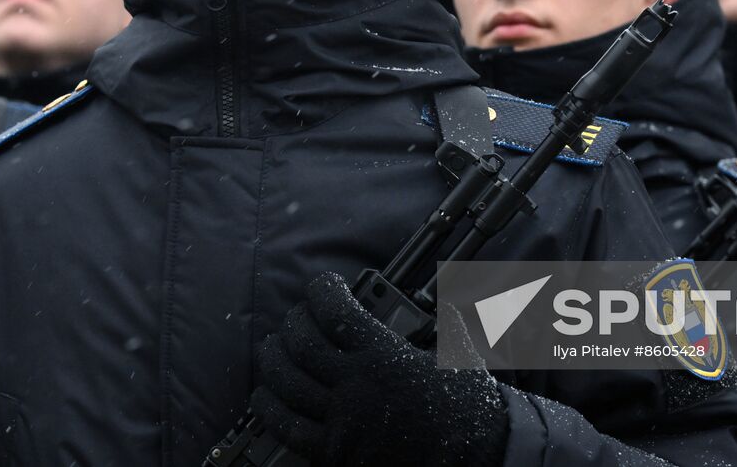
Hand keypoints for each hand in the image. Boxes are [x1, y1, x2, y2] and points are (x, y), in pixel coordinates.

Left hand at [251, 271, 507, 466]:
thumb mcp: (459, 355)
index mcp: (385, 356)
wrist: (473, 460)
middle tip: (297, 317)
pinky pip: (288, 427)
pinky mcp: (334, 454)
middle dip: (293, 322)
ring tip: (272, 347)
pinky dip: (269, 408)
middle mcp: (357, 385)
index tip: (323, 286)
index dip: (322, 292)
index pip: (336, 311)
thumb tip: (449, 296)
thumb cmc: (466, 409)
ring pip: (288, 382)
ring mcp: (342, 421)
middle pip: (303, 344)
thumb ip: (447, 321)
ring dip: (273, 359)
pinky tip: (264, 394)